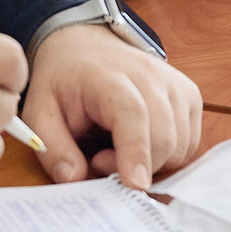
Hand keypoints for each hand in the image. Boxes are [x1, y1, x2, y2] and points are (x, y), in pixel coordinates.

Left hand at [19, 25, 201, 191]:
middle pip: (164, 136)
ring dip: (154, 163)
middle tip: (99, 161)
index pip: (133, 114)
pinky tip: (142, 144)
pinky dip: (169, 155)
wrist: (85, 46)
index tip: (134, 185)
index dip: (136, 151)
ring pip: (181, 145)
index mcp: (110, 76)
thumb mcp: (40, 112)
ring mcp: (176, 85)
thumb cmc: (65, 81)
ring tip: (118, 149)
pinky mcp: (190, 96)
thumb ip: (54, 148)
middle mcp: (151, 76)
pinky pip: (190, 143)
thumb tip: (74, 179)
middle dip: (137, 166)